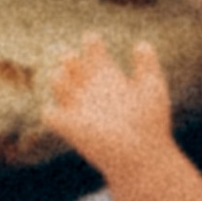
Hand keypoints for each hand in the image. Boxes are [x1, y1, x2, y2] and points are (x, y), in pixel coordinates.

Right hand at [47, 34, 177, 175]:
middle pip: (69, 62)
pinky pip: (49, 115)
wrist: (143, 157)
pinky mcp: (70, 128)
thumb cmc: (151, 124)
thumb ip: (146, 64)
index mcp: (109, 76)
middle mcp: (91, 89)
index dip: (90, 42)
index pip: (92, 50)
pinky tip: (66, 109)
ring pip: (56, 83)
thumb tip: (140, 43)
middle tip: (75, 60)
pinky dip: (50, 110)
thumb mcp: (152, 88)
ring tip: (66, 79)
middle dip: (68, 57)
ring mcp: (80, 108)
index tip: (94, 43)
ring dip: (58, 78)